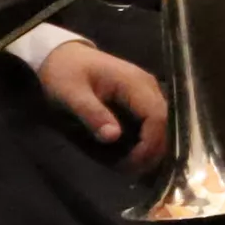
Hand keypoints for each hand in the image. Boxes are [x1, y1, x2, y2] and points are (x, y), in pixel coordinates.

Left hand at [30, 36, 167, 167]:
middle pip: (165, 122)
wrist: (59, 53)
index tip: (131, 164)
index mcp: (134, 83)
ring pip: (163, 123)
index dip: (150, 143)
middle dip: (153, 149)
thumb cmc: (63, 73)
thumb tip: (113, 137)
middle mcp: (148, 86)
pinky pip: (153, 120)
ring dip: (152, 146)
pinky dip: (147, 138)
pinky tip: (134, 152)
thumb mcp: (70, 94)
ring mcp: (147, 90)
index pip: (156, 116)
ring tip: (133, 165)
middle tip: (132, 171)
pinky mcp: (141, 97)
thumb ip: (92, 113)